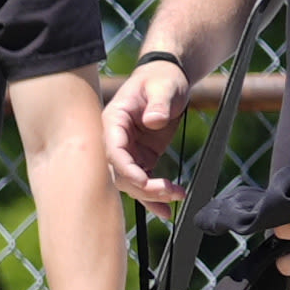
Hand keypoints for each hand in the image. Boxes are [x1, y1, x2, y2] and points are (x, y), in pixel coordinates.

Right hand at [103, 61, 189, 206]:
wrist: (167, 79)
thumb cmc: (161, 79)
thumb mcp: (163, 86)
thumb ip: (158, 103)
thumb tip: (153, 121)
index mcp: (114, 121)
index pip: (113, 151)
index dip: (126, 168)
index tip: (145, 179)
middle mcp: (116, 139)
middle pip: (121, 172)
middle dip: (143, 186)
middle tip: (170, 191)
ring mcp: (129, 151)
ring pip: (131, 182)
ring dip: (151, 195)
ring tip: (176, 197)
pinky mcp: (141, 157)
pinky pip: (144, 181)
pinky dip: (154, 197)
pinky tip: (166, 211)